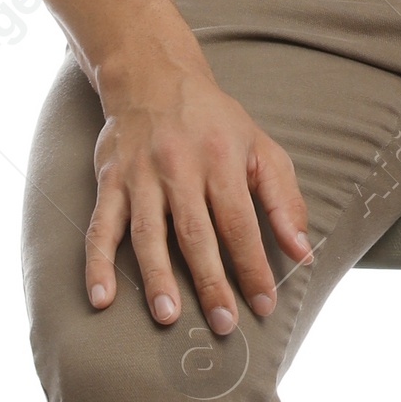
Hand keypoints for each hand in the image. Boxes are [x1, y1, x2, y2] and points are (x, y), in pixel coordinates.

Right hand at [87, 56, 311, 331]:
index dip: (253, 265)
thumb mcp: (262, 148)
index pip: (239, 223)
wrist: (154, 77)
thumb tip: (303, 252)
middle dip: (210, 282)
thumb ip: (285, 200)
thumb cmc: (216, 122)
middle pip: (195, 234)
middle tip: (223, 324)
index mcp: (222, 160)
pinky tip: (102, 297)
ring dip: (156, 277)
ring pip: (148, 233)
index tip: (264, 304)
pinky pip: (101, 226)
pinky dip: (97, 263)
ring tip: (167, 316)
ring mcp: (140, 176)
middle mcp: (179, 167)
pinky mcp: (110, 181)